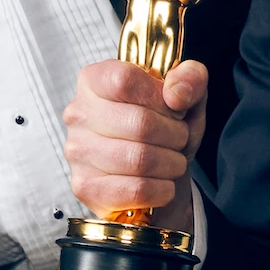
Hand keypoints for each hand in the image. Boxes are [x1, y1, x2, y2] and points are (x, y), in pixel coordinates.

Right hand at [62, 58, 207, 222]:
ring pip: (140, 159)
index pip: (126, 80)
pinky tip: (163, 185)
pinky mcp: (85, 188)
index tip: (174, 110)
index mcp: (94, 80)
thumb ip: (191, 79)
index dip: (161, 98)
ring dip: (171, 164)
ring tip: (173, 162)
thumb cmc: (164, 132)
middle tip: (180, 141)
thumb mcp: (185, 98)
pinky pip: (136, 190)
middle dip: (175, 136)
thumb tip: (175, 94)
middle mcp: (79, 114)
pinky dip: (162, 190)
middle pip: (140, 123)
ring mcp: (78, 152)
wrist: (155, 179)